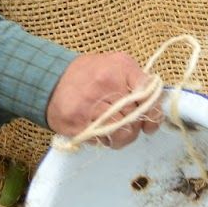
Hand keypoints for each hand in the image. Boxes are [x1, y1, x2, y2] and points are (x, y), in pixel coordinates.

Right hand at [44, 51, 160, 147]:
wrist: (52, 80)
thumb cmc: (89, 74)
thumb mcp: (117, 65)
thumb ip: (138, 81)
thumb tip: (155, 107)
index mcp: (120, 68)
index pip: (149, 95)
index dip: (154, 112)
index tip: (149, 120)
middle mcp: (106, 85)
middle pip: (136, 118)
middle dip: (136, 124)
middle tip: (127, 122)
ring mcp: (91, 106)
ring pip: (123, 133)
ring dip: (123, 136)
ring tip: (115, 130)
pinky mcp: (79, 124)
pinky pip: (104, 141)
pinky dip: (105, 140)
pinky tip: (100, 129)